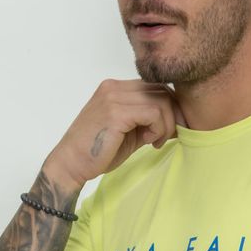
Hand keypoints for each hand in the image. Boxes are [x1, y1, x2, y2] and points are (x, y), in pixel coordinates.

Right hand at [43, 78, 186, 191]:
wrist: (71, 164)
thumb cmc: (98, 152)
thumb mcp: (130, 132)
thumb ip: (149, 121)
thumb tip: (179, 119)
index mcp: (116, 88)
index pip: (155, 87)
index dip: (170, 108)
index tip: (170, 130)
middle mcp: (114, 87)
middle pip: (162, 90)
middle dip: (172, 115)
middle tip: (166, 137)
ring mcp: (113, 97)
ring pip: (161, 101)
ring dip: (166, 124)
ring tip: (154, 141)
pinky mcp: (115, 112)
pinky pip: (153, 113)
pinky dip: (158, 129)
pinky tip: (149, 141)